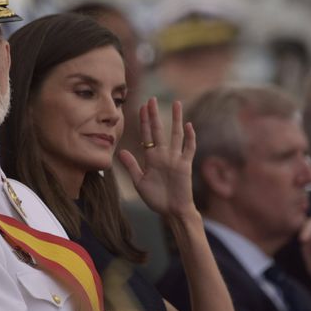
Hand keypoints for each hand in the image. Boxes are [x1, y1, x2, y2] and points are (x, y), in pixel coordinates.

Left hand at [118, 98, 196, 219]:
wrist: (172, 211)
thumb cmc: (157, 198)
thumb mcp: (139, 182)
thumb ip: (131, 166)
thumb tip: (120, 151)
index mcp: (151, 158)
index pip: (147, 135)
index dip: (144, 121)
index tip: (141, 106)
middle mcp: (163, 155)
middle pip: (159, 130)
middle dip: (155, 115)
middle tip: (152, 99)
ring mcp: (175, 158)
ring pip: (175, 134)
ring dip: (176, 119)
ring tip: (177, 103)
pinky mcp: (185, 165)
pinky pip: (188, 149)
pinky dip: (190, 138)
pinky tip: (189, 126)